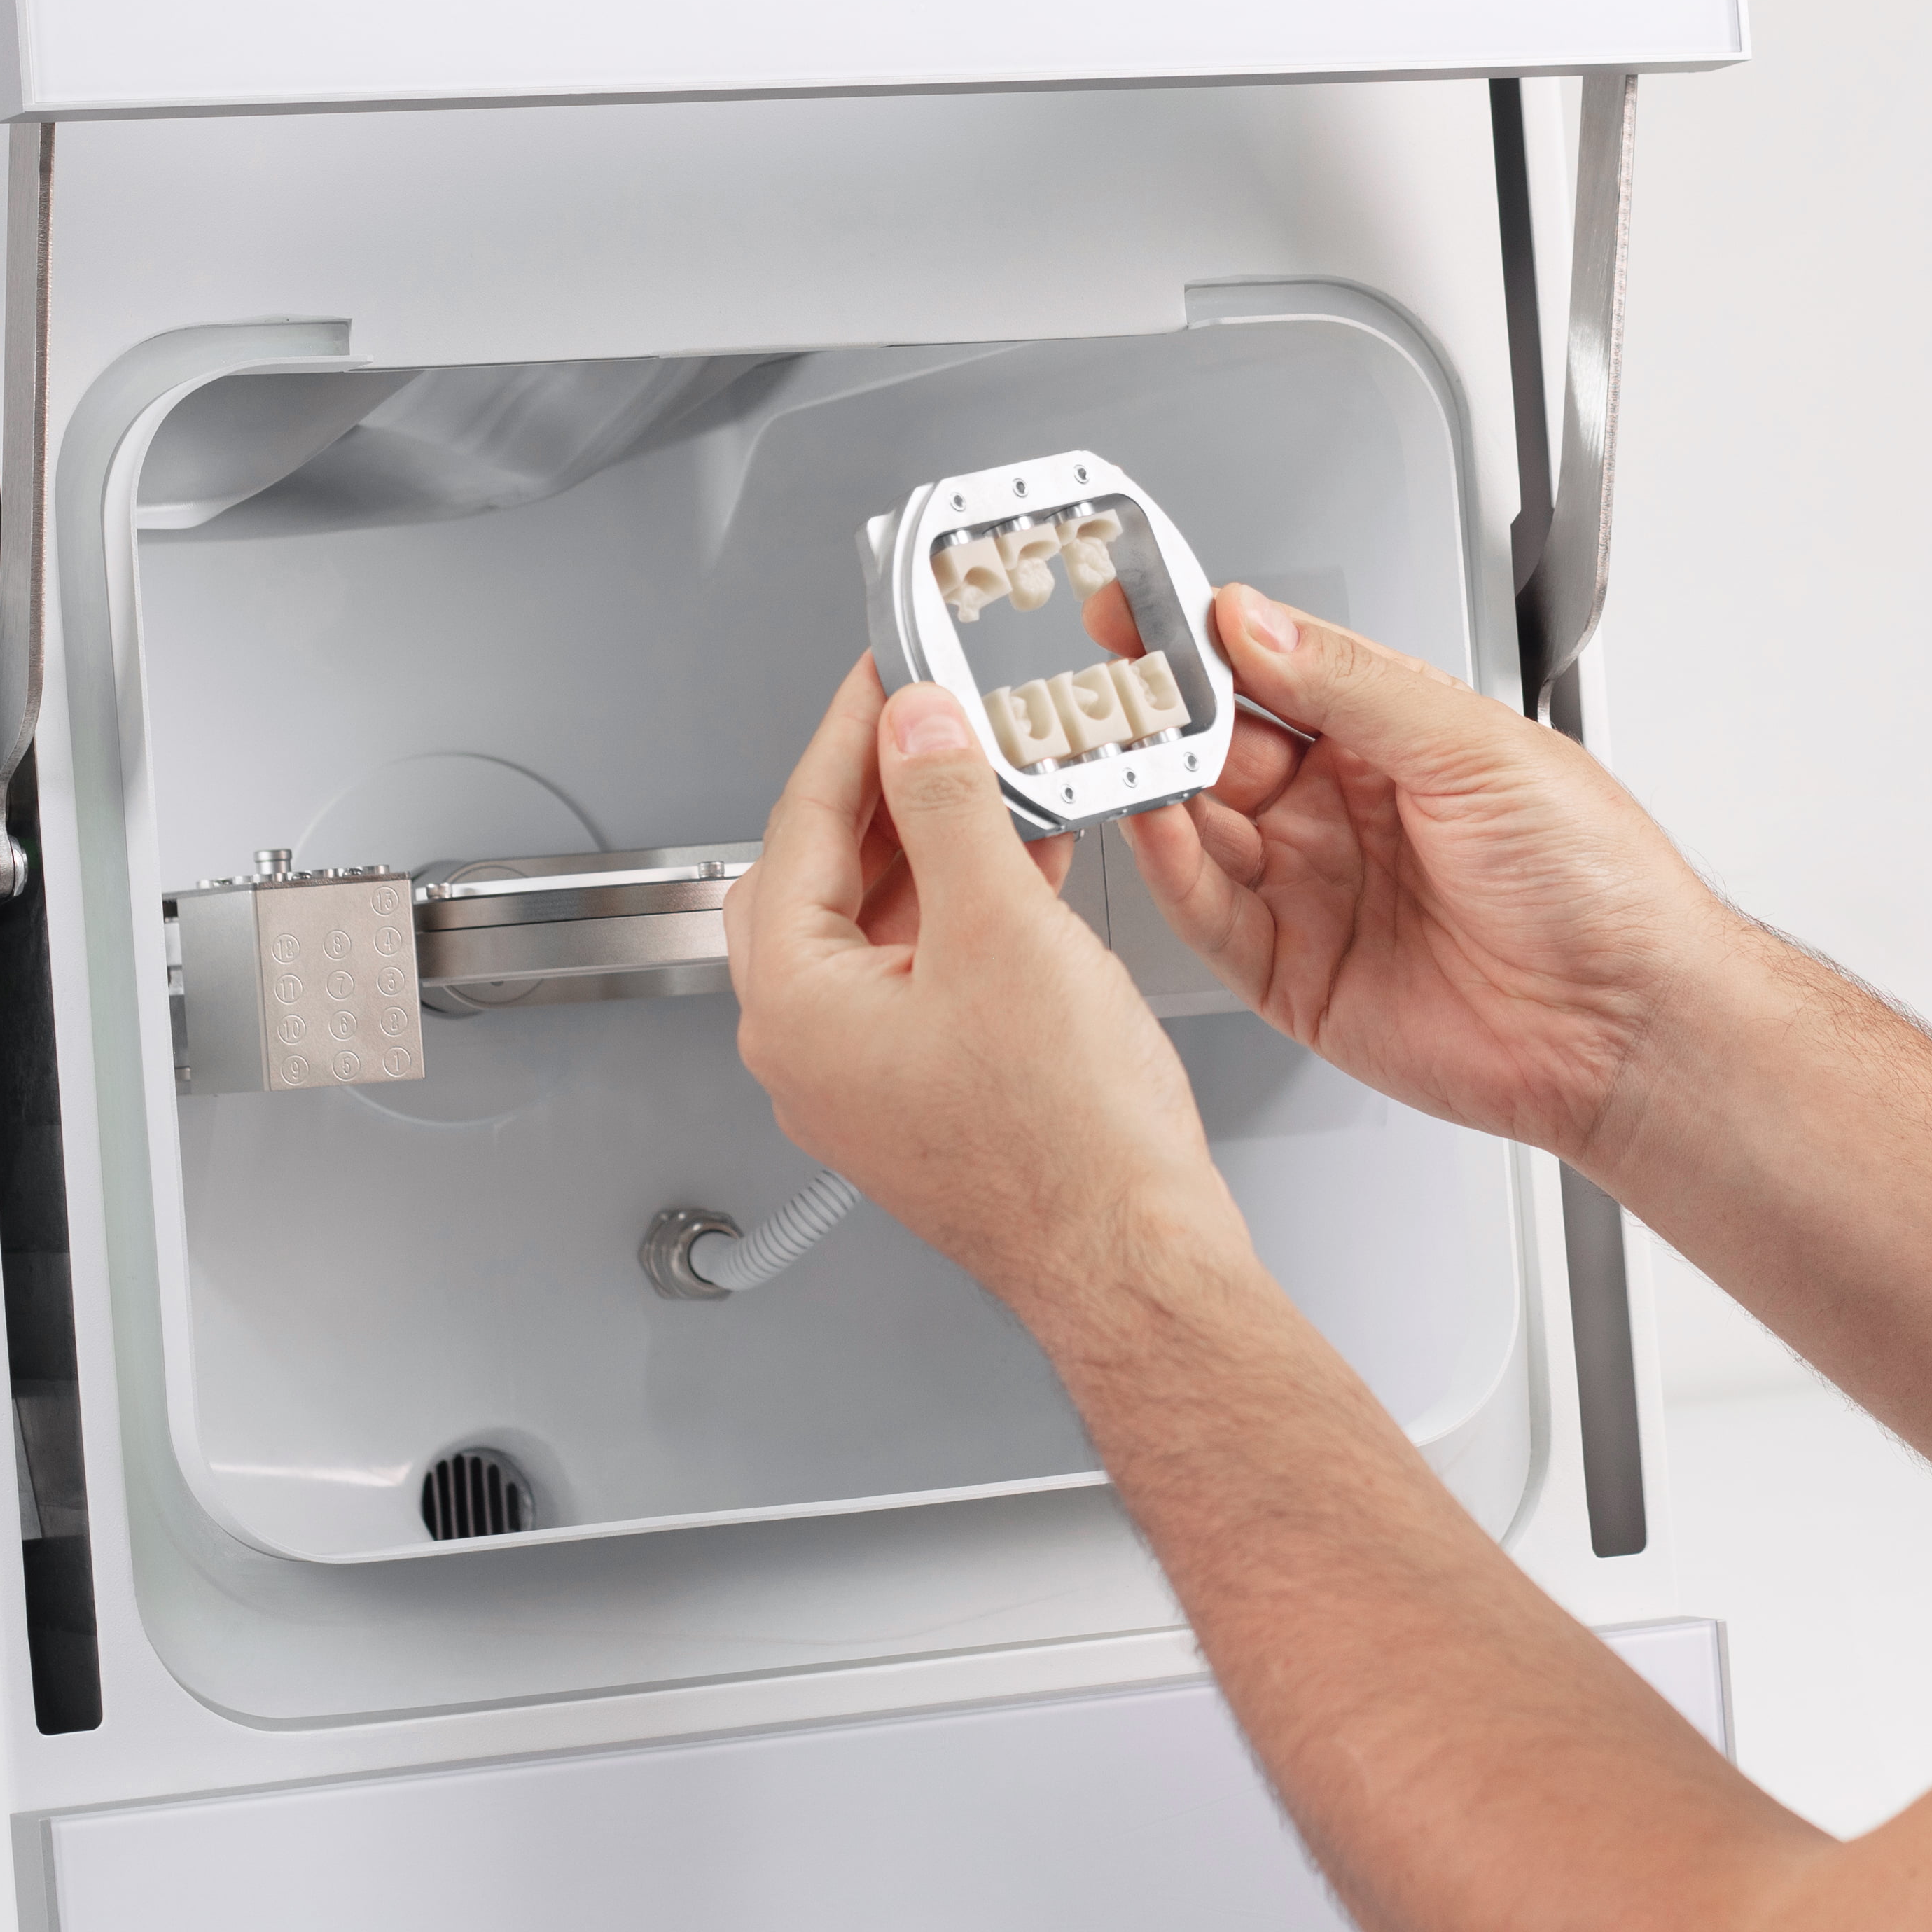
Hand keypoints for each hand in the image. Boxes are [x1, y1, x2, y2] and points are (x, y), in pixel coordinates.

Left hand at [727, 658, 1234, 1319]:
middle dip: (884, 792)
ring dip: (936, 848)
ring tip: (997, 783)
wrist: (1134, 1258)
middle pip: (823, 876)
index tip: (883, 674)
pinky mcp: (926, 1098)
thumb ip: (947, 805)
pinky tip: (1027, 868)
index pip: (799, 828)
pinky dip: (967, 911)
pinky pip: (925, 975)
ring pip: (878, 926)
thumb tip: (914, 726)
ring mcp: (866, 1082)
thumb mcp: (1002, 926)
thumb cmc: (1066, 1142)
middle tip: (932, 723)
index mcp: (797, 1007)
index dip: (851, 734)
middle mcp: (811, 1052)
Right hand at [1115, 586, 1731, 1172]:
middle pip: (1220, 748)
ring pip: (1202, 829)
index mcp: (1395, 739)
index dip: (1201, 640)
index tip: (1138, 608)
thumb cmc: (1596, 882)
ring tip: (1118, 750)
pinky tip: (1154, 826)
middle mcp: (1347, 812)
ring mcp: (1317, 892)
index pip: (1271, 671)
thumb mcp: (1473, 746)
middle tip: (1111, 685)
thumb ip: (1351, 684)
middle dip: (1162, 713)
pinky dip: (1172, 871)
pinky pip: (1211, 917)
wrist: (1628, 1023)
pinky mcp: (1296, 976)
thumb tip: (1252, 622)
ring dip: (1154, 787)